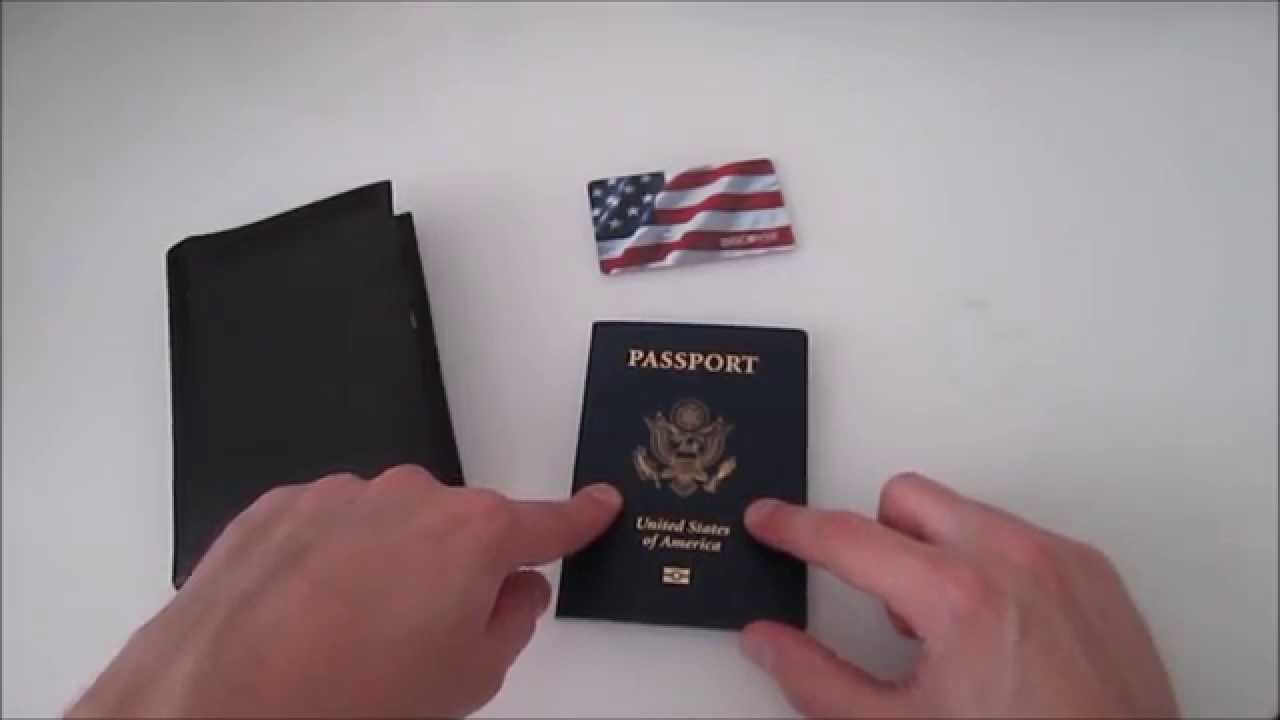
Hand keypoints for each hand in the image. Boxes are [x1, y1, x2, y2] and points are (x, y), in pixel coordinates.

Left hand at [68, 466, 621, 717]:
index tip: (598, 507)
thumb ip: (511, 620)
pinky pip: (327, 527)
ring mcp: (340, 495)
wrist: (222, 700)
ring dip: (383, 567)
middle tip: (423, 637)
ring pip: (388, 527)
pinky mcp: (279, 506)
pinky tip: (307, 616)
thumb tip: (514, 592)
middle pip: (457, 529)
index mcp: (472, 534)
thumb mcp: (468, 679)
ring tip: (346, 636)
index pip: (546, 521)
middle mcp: (410, 496)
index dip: (578, 519)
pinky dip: (327, 563)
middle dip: (453, 571)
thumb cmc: (349, 696)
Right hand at [740, 473, 1177, 717]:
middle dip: (881, 539)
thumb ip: (818, 680)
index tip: (767, 520)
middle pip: (907, 498)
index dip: (793, 527)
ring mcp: (1060, 560)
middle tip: (892, 608)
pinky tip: (1002, 629)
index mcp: (956, 596)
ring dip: (939, 552)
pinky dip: (994, 565)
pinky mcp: (1094, 572)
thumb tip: (768, 643)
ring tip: (954, 630)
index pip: (847, 537)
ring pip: (965, 511)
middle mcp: (1012, 558)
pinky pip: (1020, 535)